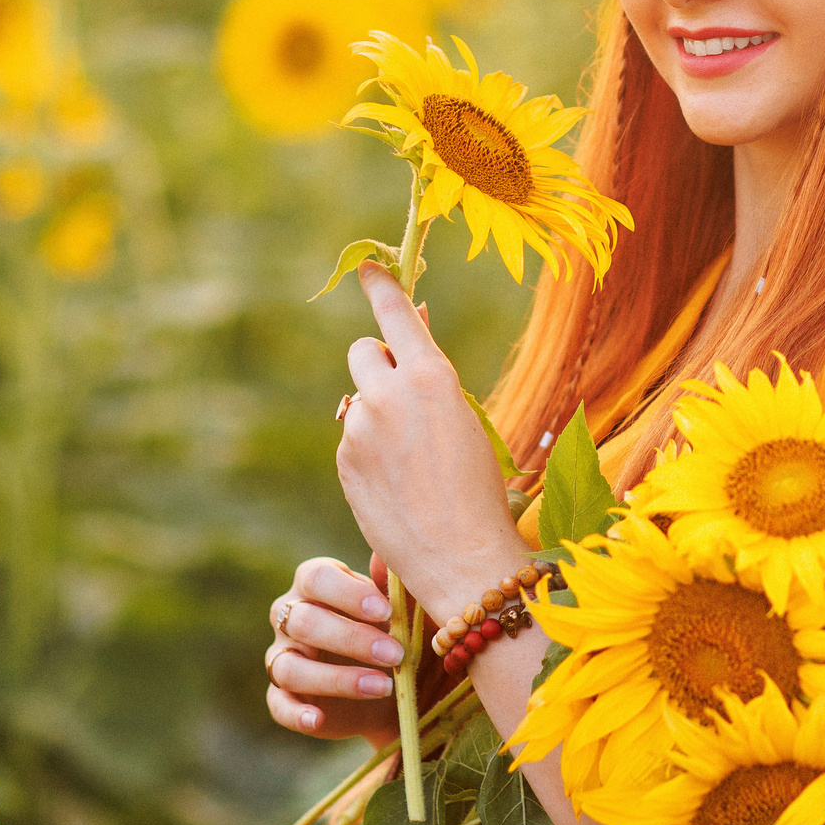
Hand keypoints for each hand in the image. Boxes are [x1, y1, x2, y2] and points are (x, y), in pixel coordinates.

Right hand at [265, 555, 405, 740]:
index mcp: (319, 584)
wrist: (400, 689)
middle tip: (395, 654)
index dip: (347, 594)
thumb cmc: (403, 633)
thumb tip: (384, 558)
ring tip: (384, 687)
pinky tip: (318, 719)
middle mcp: (292, 616)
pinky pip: (278, 704)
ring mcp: (284, 657)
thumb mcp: (410, 612)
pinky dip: (296, 713)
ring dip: (336, 679)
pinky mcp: (284, 697)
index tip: (386, 612)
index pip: (316, 578)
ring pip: (290, 666)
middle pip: (303, 621)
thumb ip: (397, 586)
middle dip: (351, 638)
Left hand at [336, 264, 523, 619]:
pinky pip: (353, 438)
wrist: (460, 555)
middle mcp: (389, 394)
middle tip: (401, 392)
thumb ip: (433, 375)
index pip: (396, 313)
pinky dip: (370, 451)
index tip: (368, 268)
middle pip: (363, 351)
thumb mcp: (467, 418)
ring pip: (358, 400)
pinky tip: (397, 483)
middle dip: (378, 363)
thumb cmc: (479, 487)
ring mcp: (360, 428)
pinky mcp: (345, 460)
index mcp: (432, 376)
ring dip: (377, 415)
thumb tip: (414, 328)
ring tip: (411, 461)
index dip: (381, 286)